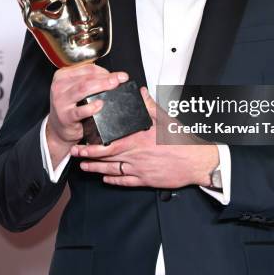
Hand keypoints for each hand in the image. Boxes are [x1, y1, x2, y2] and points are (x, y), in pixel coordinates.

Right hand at [46, 64, 128, 168]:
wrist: (59, 129)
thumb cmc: (70, 107)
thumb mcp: (75, 89)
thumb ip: (90, 81)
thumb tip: (113, 77)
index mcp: (62, 76)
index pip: (87, 69)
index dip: (104, 70)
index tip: (117, 75)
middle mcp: (59, 86)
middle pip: (87, 78)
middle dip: (106, 77)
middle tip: (119, 78)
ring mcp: (61, 102)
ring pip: (83, 89)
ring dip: (101, 86)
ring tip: (113, 86)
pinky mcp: (65, 117)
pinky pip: (79, 111)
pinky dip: (91, 107)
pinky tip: (100, 105)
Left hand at [70, 88, 219, 188]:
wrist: (197, 162)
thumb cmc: (183, 141)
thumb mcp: (167, 118)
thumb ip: (150, 106)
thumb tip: (141, 92)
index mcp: (139, 139)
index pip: (110, 142)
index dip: (93, 144)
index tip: (83, 141)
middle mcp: (136, 155)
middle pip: (106, 157)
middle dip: (88, 157)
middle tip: (76, 154)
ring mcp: (140, 170)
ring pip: (113, 170)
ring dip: (97, 169)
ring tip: (84, 167)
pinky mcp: (147, 180)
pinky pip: (126, 181)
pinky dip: (113, 180)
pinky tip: (106, 178)